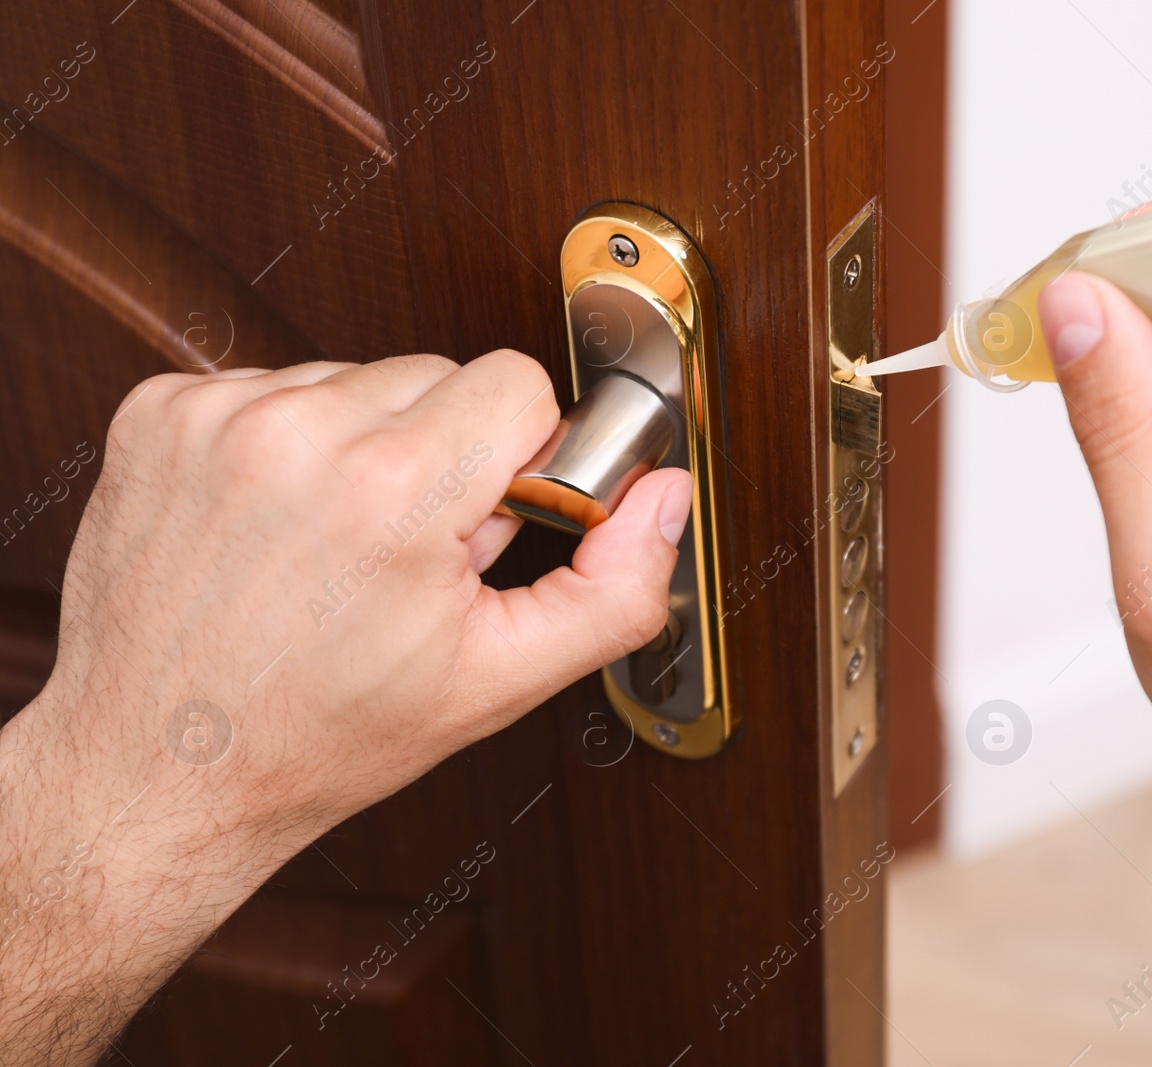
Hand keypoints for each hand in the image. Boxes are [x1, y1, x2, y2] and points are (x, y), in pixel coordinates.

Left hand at [44, 349, 689, 835]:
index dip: (521, 458)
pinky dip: (291, 442)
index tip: (486, 520)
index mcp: (393, 493)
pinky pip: (274, 386)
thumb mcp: (498, 681)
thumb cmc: (316, 737)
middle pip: (440, 375)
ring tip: (335, 543)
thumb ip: (613, 588)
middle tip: (409, 551)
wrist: (156, 771)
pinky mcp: (159, 413)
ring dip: (366, 444)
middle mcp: (297, 435)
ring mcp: (216, 417)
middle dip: (447, 453)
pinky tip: (278, 522)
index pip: (516, 382)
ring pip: (357, 378)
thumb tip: (660, 499)